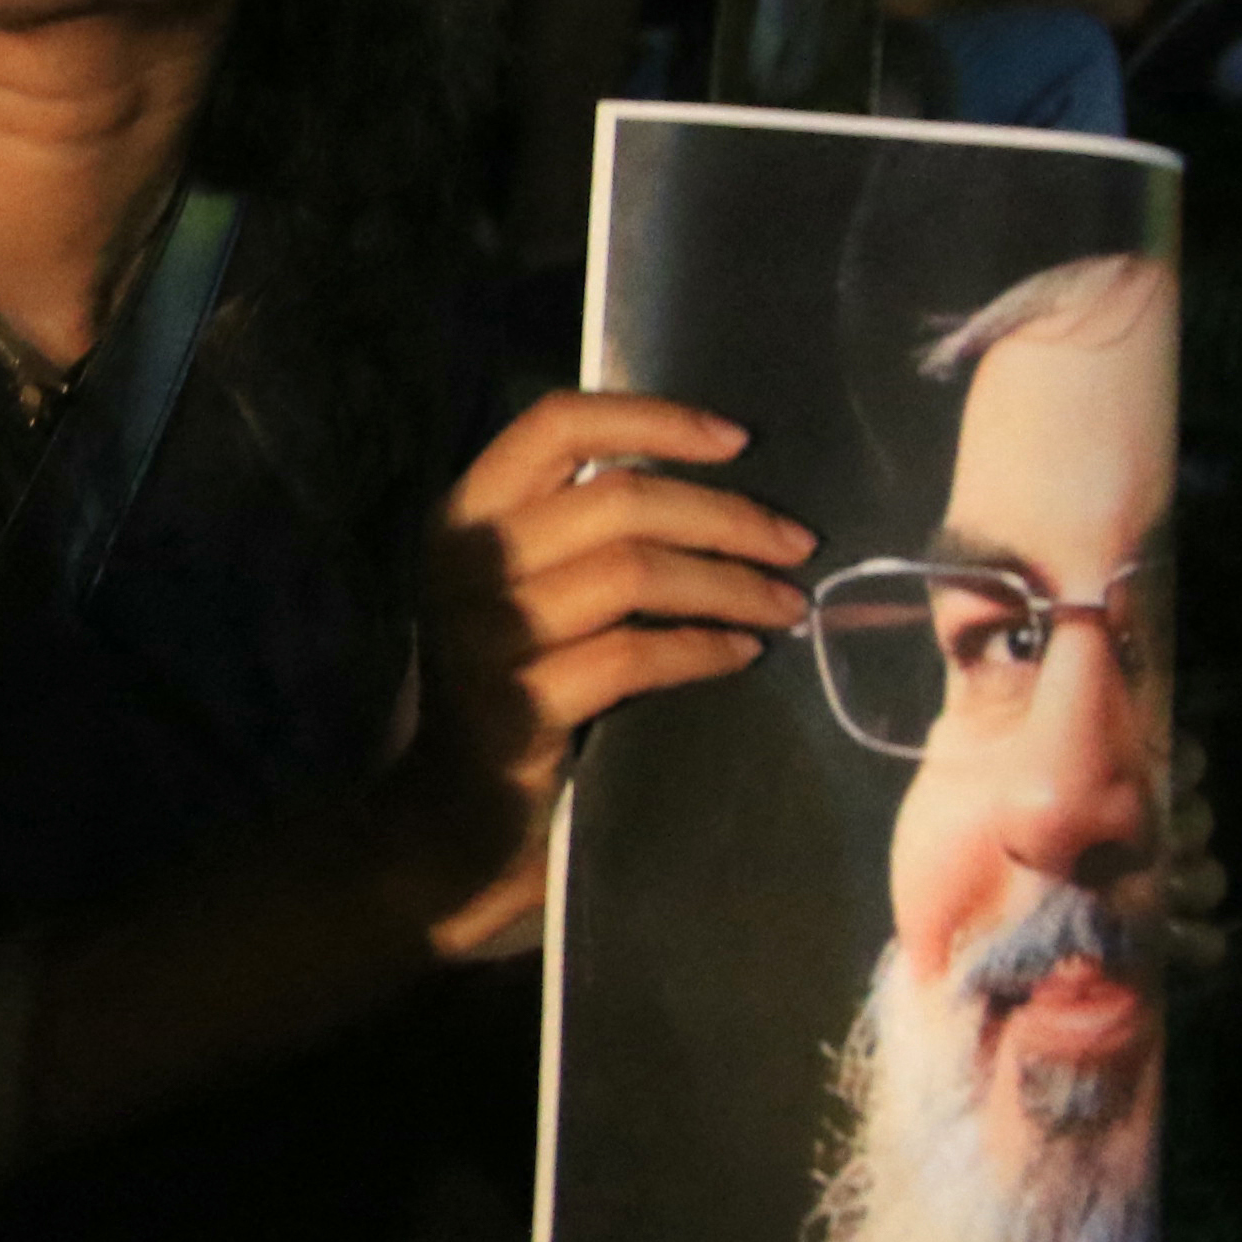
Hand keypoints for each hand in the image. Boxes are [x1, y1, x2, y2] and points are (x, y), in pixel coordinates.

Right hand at [397, 392, 814, 949]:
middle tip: (798, 542)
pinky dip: (704, 649)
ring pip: (635, 572)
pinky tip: (742, 655)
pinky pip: (636, 656)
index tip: (739, 440)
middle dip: (729, 516)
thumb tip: (712, 479)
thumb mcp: (516, 590)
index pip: (558, 423)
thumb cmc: (502, 691)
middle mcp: (466, 563)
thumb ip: (576, 531)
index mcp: (463, 516)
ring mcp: (487, 636)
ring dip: (732, 584)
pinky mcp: (522, 707)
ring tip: (786, 604)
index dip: (655, 419)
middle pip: (620, 500)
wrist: (444, 822)